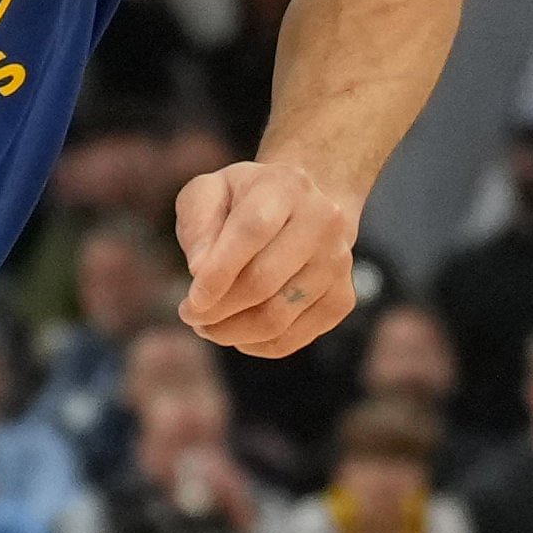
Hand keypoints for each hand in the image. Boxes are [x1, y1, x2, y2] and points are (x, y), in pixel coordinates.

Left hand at [174, 157, 363, 358]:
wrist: (303, 208)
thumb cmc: (244, 203)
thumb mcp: (210, 193)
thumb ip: (198, 224)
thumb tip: (200, 271)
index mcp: (287, 187)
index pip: (252, 231)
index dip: (218, 272)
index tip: (190, 303)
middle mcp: (323, 222)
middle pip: (263, 281)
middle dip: (217, 309)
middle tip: (189, 315)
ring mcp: (338, 263)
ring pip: (276, 318)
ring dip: (231, 332)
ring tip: (207, 325)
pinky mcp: (342, 299)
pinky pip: (291, 339)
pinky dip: (254, 345)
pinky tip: (236, 332)